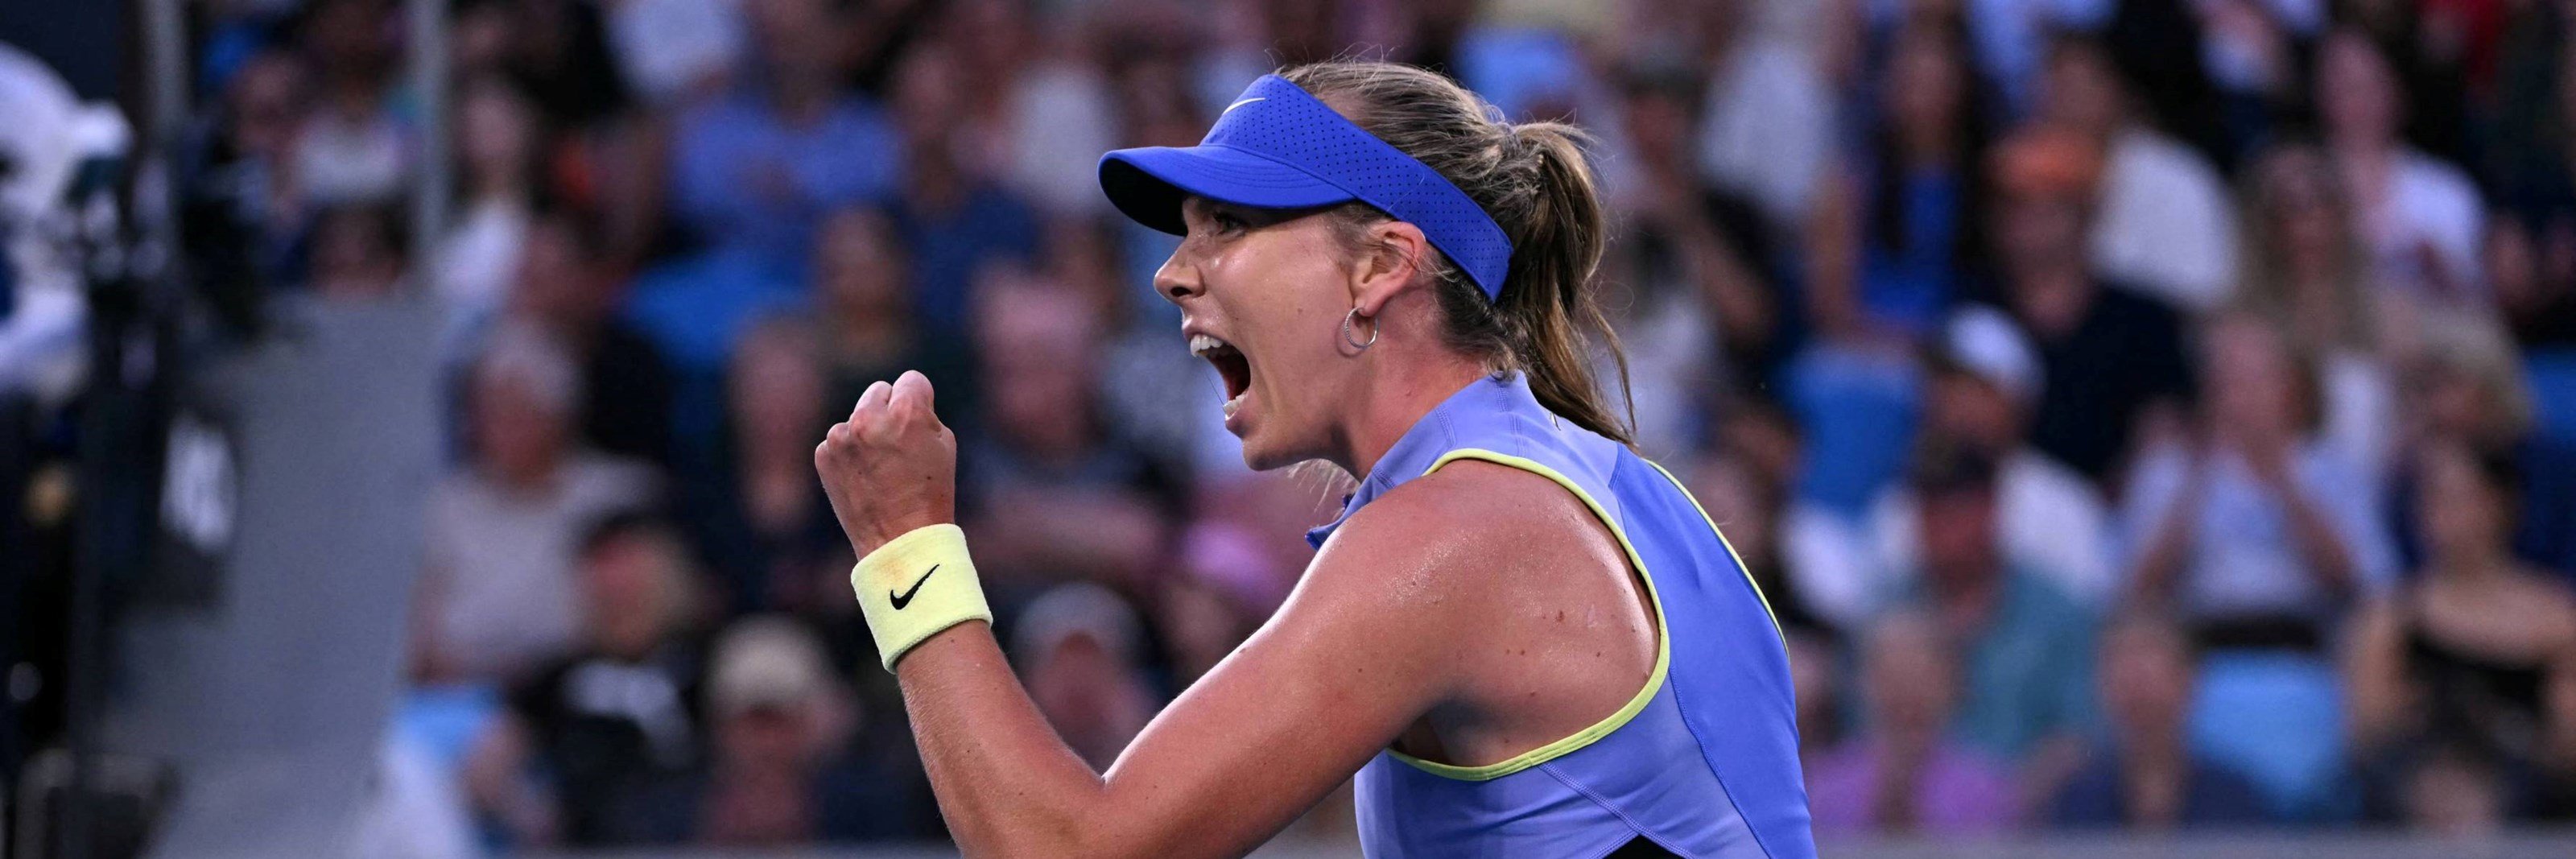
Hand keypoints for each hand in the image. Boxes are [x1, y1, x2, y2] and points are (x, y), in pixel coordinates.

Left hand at [816, 371, 957, 557]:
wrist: (899, 540)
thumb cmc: (930, 492)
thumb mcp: (943, 444)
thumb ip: (922, 411)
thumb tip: (899, 397)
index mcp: (906, 413)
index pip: (911, 380)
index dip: (919, 401)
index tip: (919, 422)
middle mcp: (869, 419)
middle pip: (879, 390)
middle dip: (889, 409)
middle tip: (898, 443)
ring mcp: (842, 437)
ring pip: (857, 416)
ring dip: (867, 432)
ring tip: (881, 466)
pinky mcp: (824, 454)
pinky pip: (839, 439)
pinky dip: (849, 453)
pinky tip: (863, 476)